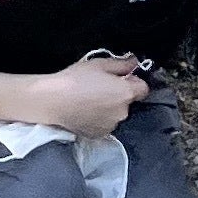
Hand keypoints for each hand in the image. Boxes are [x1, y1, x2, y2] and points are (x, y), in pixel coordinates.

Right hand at [30, 54, 151, 137]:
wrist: (54, 101)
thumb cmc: (76, 79)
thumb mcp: (100, 64)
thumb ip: (122, 64)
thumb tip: (135, 63)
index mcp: (126, 94)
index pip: (143, 88)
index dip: (133, 81)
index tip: (120, 78)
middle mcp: (123, 112)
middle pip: (128, 101)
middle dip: (119, 94)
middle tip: (100, 86)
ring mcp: (111, 126)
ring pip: (116, 113)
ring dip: (109, 107)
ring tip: (90, 99)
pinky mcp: (99, 134)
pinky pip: (105, 123)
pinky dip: (100, 118)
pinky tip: (85, 110)